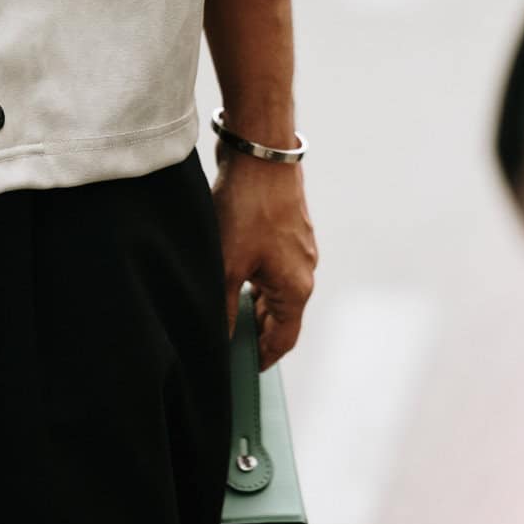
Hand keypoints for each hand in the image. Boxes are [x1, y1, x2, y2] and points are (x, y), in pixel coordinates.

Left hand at [210, 149, 316, 368]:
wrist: (259, 152)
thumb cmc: (248, 209)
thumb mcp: (228, 266)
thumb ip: (225, 308)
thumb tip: (219, 340)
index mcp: (297, 288)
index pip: (284, 339)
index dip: (264, 358)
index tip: (244, 371)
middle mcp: (305, 270)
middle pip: (281, 315)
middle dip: (257, 331)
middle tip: (227, 343)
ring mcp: (299, 247)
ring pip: (276, 288)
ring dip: (255, 302)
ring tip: (225, 310)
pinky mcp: (288, 227)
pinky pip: (273, 264)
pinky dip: (256, 277)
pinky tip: (231, 273)